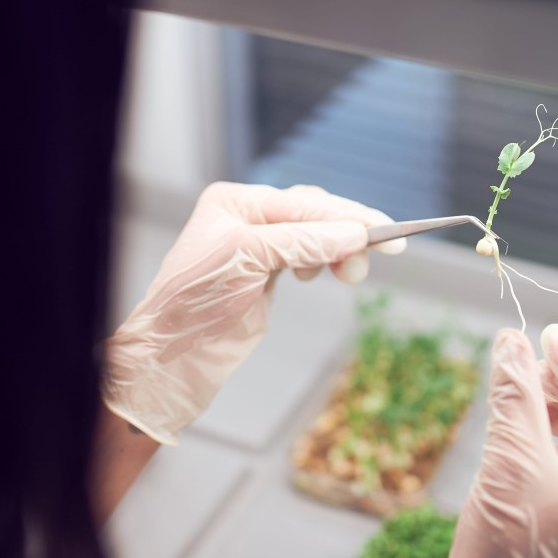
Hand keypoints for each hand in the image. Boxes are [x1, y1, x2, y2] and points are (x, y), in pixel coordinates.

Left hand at [104, 182, 405, 444]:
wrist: (173, 356)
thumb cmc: (194, 303)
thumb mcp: (247, 258)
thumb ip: (302, 241)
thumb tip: (354, 234)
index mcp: (234, 201)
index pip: (302, 203)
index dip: (346, 216)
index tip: (383, 230)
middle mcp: (245, 218)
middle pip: (313, 215)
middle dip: (347, 233)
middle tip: (383, 252)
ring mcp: (256, 247)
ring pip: (314, 236)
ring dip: (338, 251)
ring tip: (350, 274)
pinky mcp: (264, 275)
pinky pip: (306, 256)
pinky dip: (323, 262)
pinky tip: (326, 273)